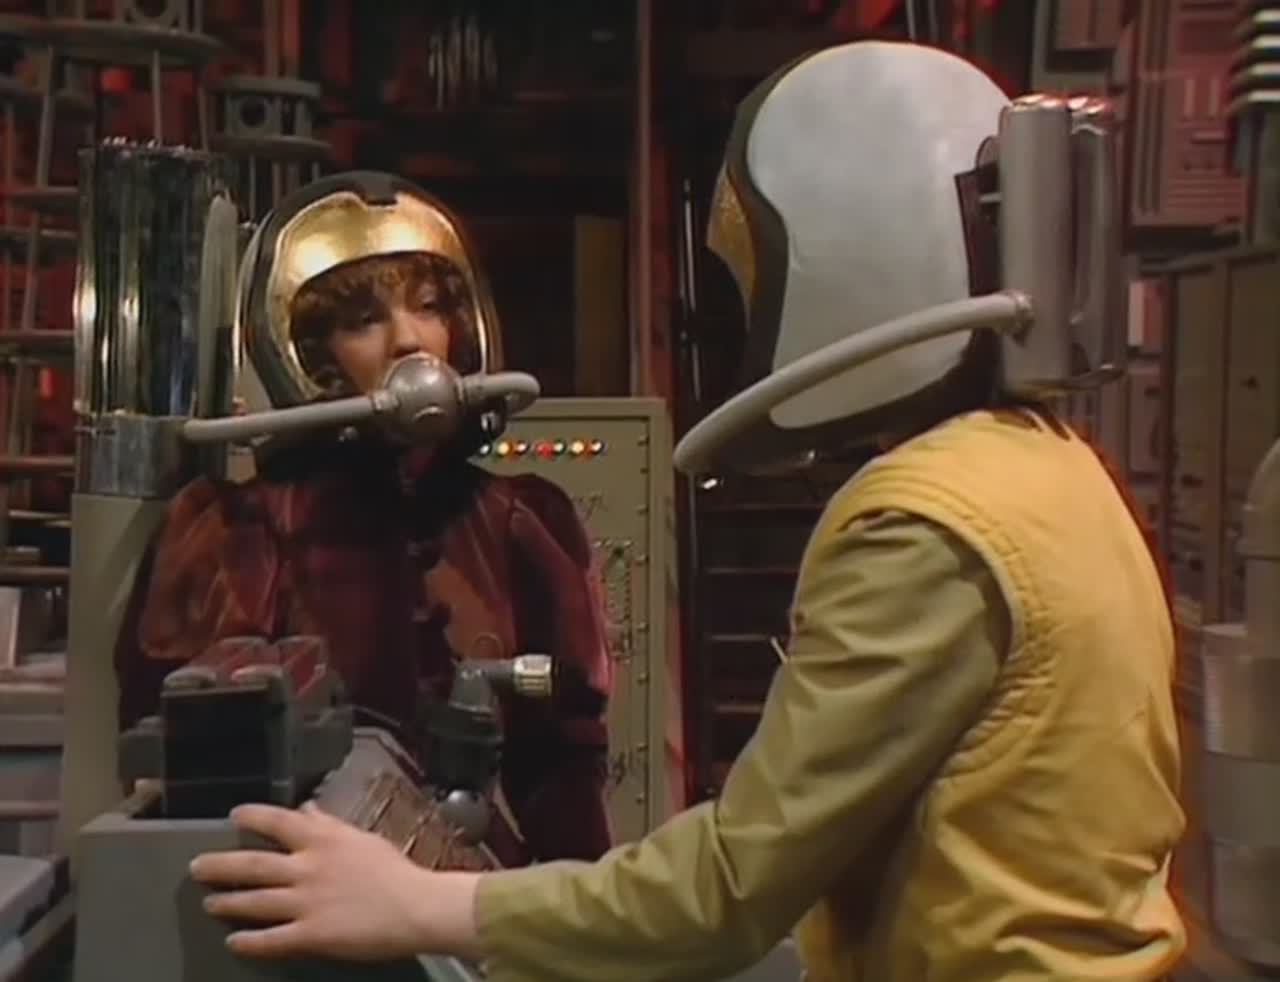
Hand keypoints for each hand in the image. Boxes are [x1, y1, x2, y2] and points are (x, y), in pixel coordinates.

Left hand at [189, 802, 477, 960]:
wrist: (416, 907)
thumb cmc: (394, 871)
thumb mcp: (362, 839)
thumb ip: (329, 825)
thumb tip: (307, 809)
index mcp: (323, 840)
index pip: (278, 821)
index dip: (252, 817)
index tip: (233, 816)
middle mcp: (308, 868)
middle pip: (253, 865)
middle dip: (221, 866)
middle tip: (197, 868)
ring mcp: (307, 903)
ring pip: (255, 901)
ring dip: (228, 902)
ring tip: (210, 903)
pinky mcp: (312, 935)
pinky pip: (272, 939)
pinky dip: (250, 941)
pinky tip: (235, 941)